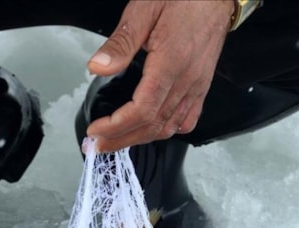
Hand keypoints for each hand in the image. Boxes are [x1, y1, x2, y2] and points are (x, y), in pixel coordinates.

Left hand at [86, 0, 233, 151]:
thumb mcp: (143, 11)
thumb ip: (120, 43)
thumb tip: (97, 68)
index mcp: (171, 64)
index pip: (142, 111)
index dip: (116, 127)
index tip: (96, 131)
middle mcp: (187, 80)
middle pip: (153, 125)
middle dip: (121, 140)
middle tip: (97, 144)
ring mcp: (197, 86)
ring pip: (169, 127)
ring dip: (140, 139)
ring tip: (116, 141)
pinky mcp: (202, 86)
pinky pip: (188, 119)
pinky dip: (167, 131)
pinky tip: (152, 130)